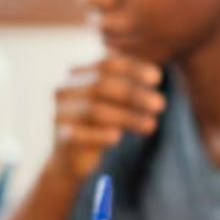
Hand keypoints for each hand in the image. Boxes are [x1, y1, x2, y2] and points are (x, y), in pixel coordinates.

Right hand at [50, 53, 163, 179]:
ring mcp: (59, 112)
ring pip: (94, 111)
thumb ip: (133, 86)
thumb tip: (155, 77)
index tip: (156, 78)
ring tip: (152, 125)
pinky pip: (78, 134)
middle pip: (101, 85)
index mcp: (81, 74)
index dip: (133, 68)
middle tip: (160, 104)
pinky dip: (99, 135)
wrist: (73, 156)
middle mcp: (66, 89)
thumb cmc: (102, 122)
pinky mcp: (60, 137)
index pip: (107, 64)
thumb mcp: (119, 101)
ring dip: (127, 117)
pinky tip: (117, 138)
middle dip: (134, 94)